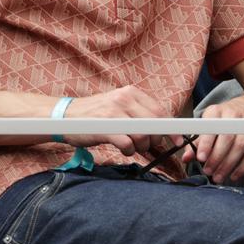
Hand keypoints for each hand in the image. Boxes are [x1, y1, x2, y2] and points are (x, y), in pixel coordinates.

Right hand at [61, 86, 180, 155]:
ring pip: (143, 135)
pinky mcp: (105, 127)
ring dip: (141, 147)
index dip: (171, 128)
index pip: (160, 110)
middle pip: (155, 124)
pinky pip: (128, 144)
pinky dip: (129, 151)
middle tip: (148, 146)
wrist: (64, 116)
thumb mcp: (119, 106)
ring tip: (132, 147)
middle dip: (156, 140)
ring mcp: (114, 112)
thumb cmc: (95, 115)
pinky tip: (123, 149)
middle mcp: (124, 99)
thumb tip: (162, 131)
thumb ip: (139, 114)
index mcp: (131, 93)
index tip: (179, 140)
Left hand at [182, 96, 243, 183]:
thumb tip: (186, 158)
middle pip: (227, 138)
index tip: (201, 157)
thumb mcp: (210, 123)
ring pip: (240, 146)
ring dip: (228, 165)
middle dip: (217, 158)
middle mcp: (233, 114)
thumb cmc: (227, 118)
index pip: (211, 127)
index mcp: (216, 111)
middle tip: (209, 171)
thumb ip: (198, 141)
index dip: (206, 143)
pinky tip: (234, 175)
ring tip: (218, 176)